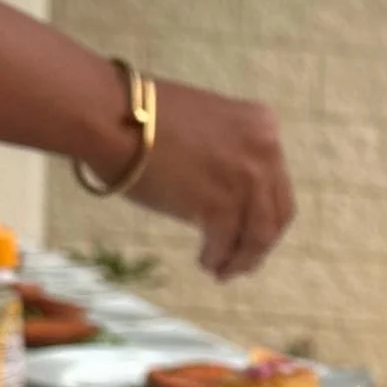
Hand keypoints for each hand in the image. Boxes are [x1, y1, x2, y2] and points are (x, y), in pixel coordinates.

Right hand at [117, 80, 294, 280]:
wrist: (108, 115)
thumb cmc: (144, 121)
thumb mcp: (209, 129)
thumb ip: (232, 159)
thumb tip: (239, 205)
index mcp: (263, 125)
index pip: (278, 184)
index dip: (266, 216)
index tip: (251, 235)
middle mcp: (265, 150)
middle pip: (277, 215)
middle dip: (259, 244)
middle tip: (240, 263)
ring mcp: (247, 178)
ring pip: (258, 236)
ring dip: (241, 259)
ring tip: (221, 270)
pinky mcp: (221, 204)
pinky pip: (227, 244)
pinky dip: (218, 258)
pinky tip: (206, 263)